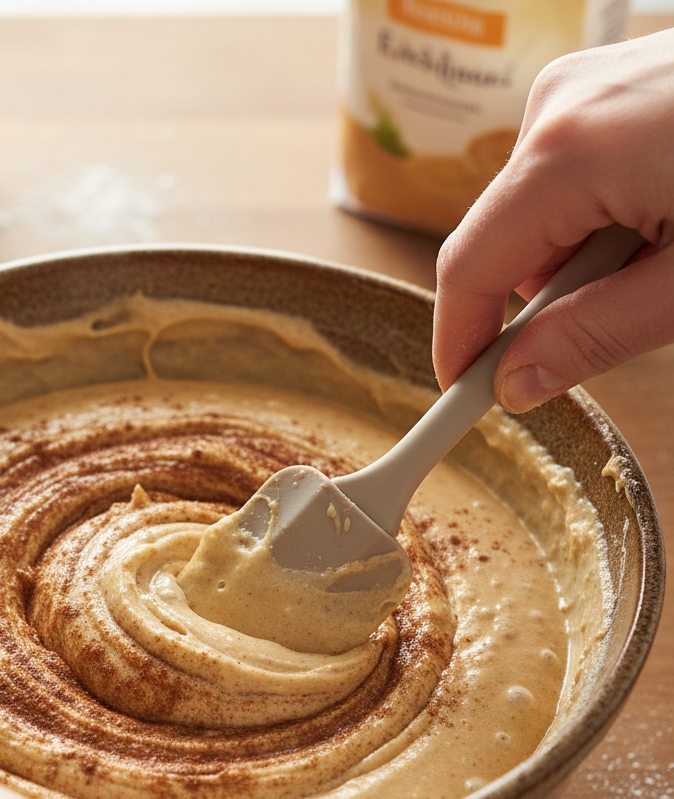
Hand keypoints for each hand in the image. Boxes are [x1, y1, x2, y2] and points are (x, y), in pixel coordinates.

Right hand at [432, 28, 673, 411]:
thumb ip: (594, 336)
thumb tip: (517, 383)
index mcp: (567, 152)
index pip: (469, 269)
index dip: (459, 342)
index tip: (465, 399)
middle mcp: (559, 106)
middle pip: (502, 240)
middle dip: (545, 298)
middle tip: (626, 317)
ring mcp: (586, 86)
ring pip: (539, 211)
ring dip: (584, 257)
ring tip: (671, 253)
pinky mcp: (613, 85)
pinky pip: (572, 174)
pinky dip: (605, 217)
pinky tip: (669, 213)